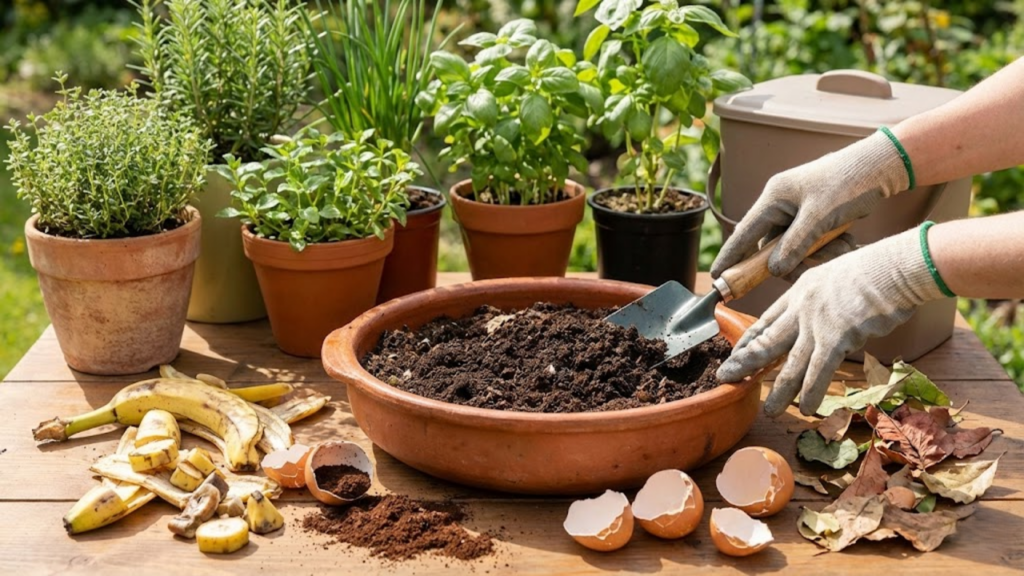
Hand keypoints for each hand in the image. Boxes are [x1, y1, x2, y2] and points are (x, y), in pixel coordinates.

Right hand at [711, 130, 909, 279]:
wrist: (882, 165)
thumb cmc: (849, 182)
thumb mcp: (820, 216)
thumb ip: (794, 244)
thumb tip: (772, 270)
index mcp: (774, 197)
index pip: (744, 232)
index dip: (730, 256)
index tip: (718, 276)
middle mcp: (780, 204)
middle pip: (772, 246)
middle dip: (794, 261)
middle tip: (815, 269)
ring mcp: (797, 210)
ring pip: (794, 247)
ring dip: (816, 255)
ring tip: (843, 247)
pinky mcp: (814, 216)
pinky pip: (810, 242)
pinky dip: (826, 248)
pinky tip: (847, 241)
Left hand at [717, 228, 944, 416]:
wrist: (895, 267)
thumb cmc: (877, 271)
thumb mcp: (836, 277)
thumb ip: (824, 298)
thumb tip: (827, 316)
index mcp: (800, 292)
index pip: (766, 319)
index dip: (748, 338)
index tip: (735, 352)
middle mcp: (802, 308)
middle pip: (766, 341)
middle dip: (745, 363)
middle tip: (726, 378)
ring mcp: (816, 324)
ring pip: (790, 364)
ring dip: (779, 391)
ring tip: (768, 411)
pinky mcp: (836, 337)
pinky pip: (818, 371)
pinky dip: (811, 392)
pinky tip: (805, 409)